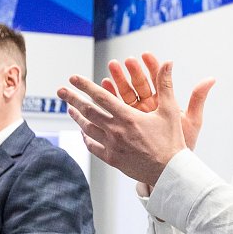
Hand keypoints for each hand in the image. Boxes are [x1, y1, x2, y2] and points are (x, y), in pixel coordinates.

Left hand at [58, 60, 187, 185]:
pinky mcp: (112, 159)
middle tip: (60, 91)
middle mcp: (116, 130)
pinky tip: (82, 132)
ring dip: (77, 117)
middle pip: (88, 112)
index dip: (85, 86)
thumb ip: (165, 84)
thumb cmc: (172, 140)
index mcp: (128, 117)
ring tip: (69, 109)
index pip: (101, 97)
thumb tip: (167, 62)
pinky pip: (93, 147)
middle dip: (73, 99)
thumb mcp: (170, 110)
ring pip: (87, 129)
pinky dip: (85, 137)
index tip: (73, 78)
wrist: (170, 172)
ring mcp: (112, 146)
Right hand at [102, 52, 214, 149]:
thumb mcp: (192, 121)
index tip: (145, 55)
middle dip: (131, 72)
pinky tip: (104, 86)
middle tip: (125, 60)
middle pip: (139, 85)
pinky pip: (116, 109)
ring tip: (111, 68)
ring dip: (118, 81)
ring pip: (125, 94)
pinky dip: (110, 97)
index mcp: (164, 104)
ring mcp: (136, 116)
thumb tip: (211, 78)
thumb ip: (198, 98)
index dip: (152, 67)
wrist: (168, 169)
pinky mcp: (126, 125)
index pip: (157, 81)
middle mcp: (149, 108)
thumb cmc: (182, 146)